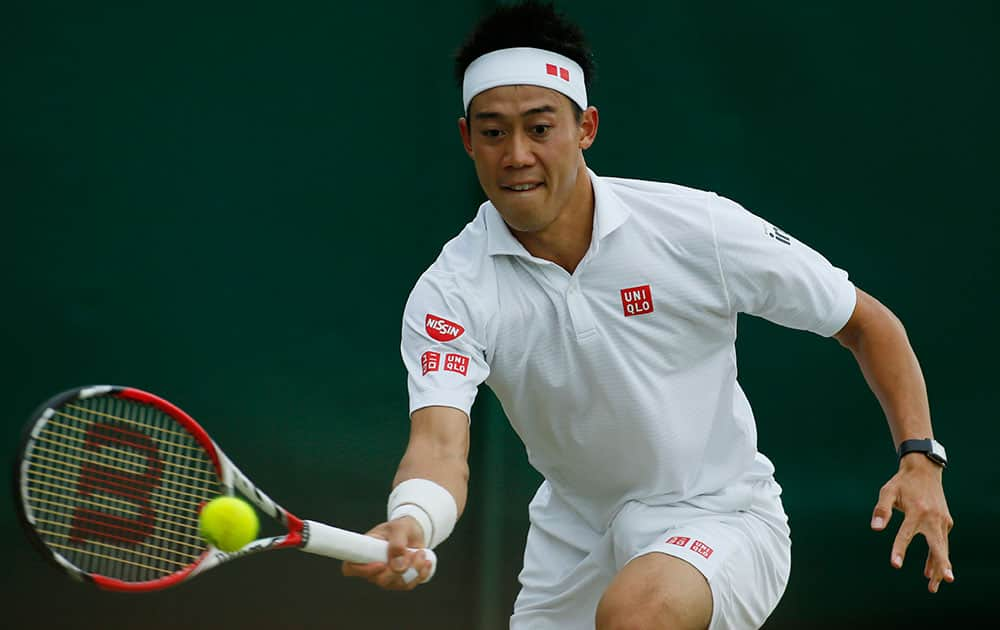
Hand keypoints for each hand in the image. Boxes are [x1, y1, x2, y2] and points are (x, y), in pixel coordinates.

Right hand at [341, 516, 433, 590]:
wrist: (414, 532)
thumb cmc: (401, 528)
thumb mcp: (400, 528)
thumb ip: (397, 544)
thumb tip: (398, 567)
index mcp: (365, 551)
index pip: (350, 567)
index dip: (362, 570)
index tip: (381, 564)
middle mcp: (372, 567)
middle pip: (379, 580)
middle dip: (399, 570)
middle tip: (412, 553)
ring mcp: (386, 576)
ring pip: (397, 584)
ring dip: (414, 569)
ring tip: (420, 552)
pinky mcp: (400, 581)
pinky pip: (409, 585)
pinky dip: (421, 574)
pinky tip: (425, 561)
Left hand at [871, 454, 954, 592]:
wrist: (925, 470)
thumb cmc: (902, 483)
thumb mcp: (887, 491)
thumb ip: (881, 509)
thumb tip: (875, 528)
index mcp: (916, 510)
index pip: (906, 534)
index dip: (899, 550)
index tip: (895, 565)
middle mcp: (932, 517)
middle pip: (937, 546)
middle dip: (939, 565)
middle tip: (938, 583)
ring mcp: (941, 521)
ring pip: (942, 548)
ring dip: (939, 567)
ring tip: (933, 587)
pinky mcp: (945, 522)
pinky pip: (942, 543)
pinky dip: (938, 556)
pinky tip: (932, 572)